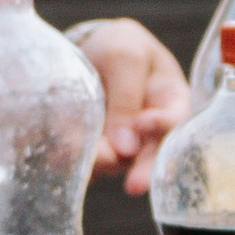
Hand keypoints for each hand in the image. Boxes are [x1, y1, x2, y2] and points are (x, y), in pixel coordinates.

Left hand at [70, 16, 188, 194]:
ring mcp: (124, 146)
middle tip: (133, 186)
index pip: (176, 121)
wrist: (91, 50)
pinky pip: (87, 162)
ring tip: (83, 157)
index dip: (163, 125)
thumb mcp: (125, 57)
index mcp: (171, 103)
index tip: (144, 123)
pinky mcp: (96, 152)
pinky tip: (58, 156)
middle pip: (151, 157)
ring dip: (101, 163)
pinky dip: (74, 159)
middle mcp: (151, 132)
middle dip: (141, 171)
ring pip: (115, 163)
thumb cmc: (121, 48)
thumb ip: (127, 96)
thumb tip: (126, 148)